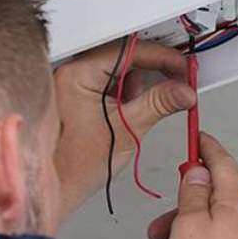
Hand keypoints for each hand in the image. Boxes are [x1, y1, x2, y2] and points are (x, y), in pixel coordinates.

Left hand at [54, 40, 195, 218]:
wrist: (54, 187)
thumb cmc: (75, 166)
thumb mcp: (126, 131)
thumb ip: (159, 104)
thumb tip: (183, 90)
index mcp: (77, 75)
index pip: (127, 51)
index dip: (161, 57)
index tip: (182, 66)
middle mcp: (72, 73)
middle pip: (123, 56)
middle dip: (152, 70)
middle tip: (177, 81)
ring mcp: (74, 84)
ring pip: (119, 70)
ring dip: (138, 84)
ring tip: (142, 110)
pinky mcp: (79, 95)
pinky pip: (109, 83)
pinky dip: (126, 94)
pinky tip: (129, 112)